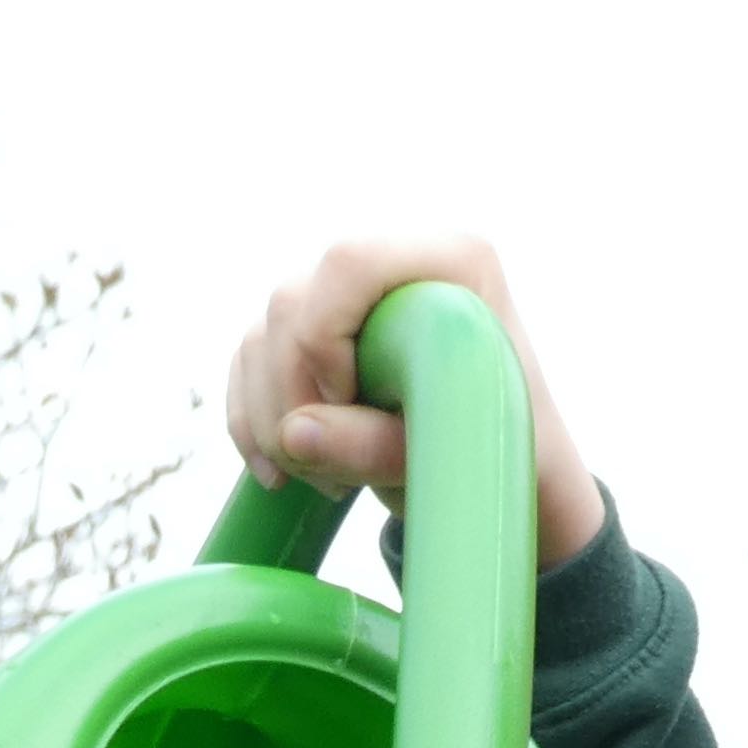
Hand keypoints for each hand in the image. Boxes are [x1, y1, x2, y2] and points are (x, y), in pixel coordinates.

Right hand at [224, 236, 607, 568]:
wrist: (496, 476)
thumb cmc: (497, 457)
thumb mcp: (448, 459)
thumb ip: (376, 447)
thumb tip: (293, 435)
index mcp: (450, 262)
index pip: (349, 263)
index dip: (323, 340)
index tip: (346, 409)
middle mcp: (391, 265)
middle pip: (292, 302)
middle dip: (291, 396)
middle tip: (337, 479)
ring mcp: (346, 298)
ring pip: (261, 336)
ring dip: (270, 420)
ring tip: (327, 485)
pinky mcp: (313, 334)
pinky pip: (249, 363)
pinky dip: (250, 422)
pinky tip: (279, 473)